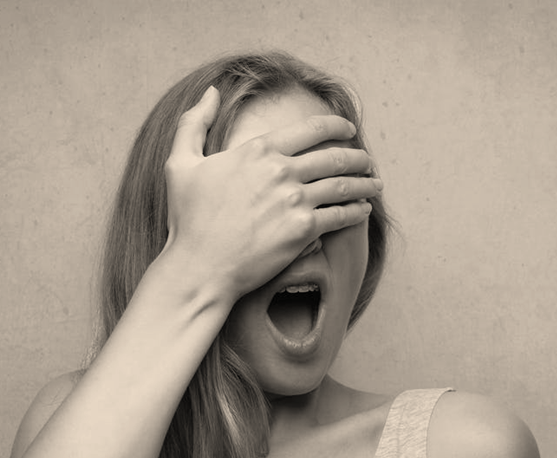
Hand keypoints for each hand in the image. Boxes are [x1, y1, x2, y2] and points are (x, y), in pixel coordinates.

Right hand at [162, 86, 382, 299]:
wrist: (200, 266)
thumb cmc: (188, 219)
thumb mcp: (180, 163)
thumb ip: (195, 122)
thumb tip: (211, 92)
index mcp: (257, 150)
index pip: (310, 129)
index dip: (336, 126)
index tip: (348, 129)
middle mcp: (280, 171)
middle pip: (334, 156)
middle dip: (357, 156)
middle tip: (368, 160)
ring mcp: (294, 201)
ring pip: (343, 185)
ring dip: (364, 183)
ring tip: (375, 184)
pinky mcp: (303, 230)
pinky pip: (340, 215)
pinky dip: (357, 211)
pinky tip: (364, 209)